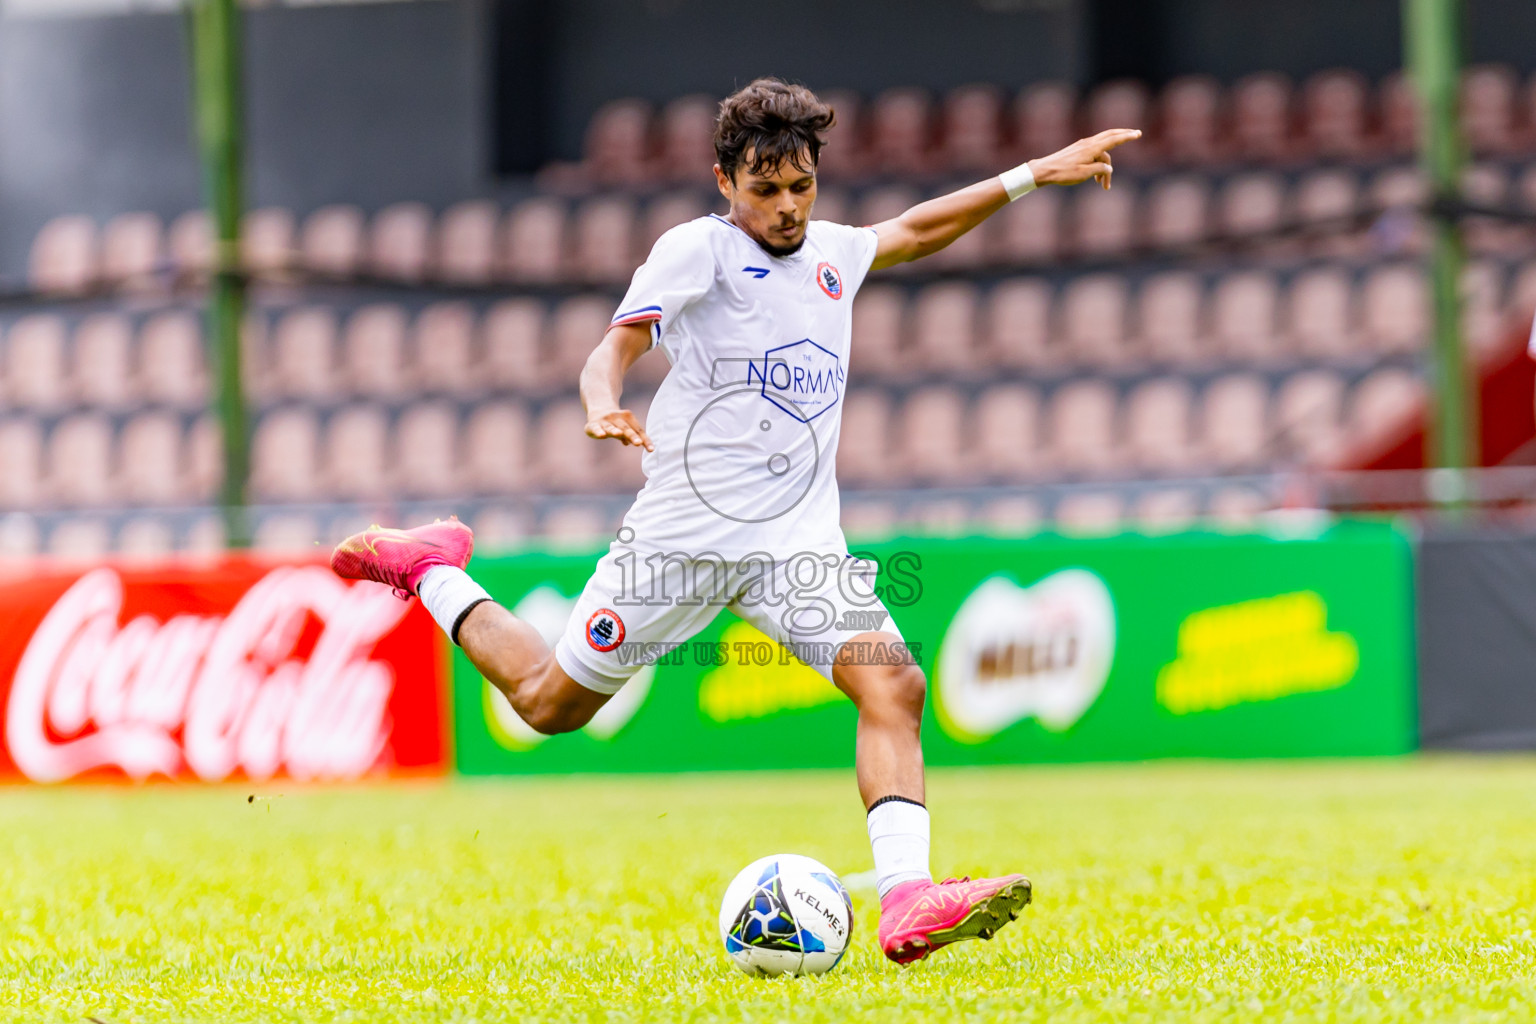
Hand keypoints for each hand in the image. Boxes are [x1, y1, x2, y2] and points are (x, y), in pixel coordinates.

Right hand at [585, 409, 653, 451]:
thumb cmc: (616, 423)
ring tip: (619, 434)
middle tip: (638, 443)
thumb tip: (637, 442)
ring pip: (611, 427)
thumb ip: (630, 436)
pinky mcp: (593, 424)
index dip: (645, 440)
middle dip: (632, 435)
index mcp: (628, 417)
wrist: (598, 410)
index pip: (638, 430)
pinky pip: (596, 428)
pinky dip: (598, 431)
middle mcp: (616, 417)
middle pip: (626, 428)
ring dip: (615, 431)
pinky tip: (601, 435)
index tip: (651, 449)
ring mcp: (604, 420)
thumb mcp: (625, 429)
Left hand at [1027, 129, 1141, 189]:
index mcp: (1091, 148)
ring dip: (1106, 167)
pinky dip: (1098, 164)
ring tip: (1103, 186)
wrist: (1044, 171)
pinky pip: (1094, 154)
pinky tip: (1095, 179)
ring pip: (1101, 152)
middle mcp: (1088, 143)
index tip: (1138, 134)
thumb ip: (1099, 169)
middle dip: (1123, 135)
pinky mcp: (1077, 151)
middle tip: (1135, 134)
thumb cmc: (1063, 173)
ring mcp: (1082, 146)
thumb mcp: (1084, 174)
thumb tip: (1109, 168)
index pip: (1113, 139)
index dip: (1127, 136)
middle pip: (1110, 135)